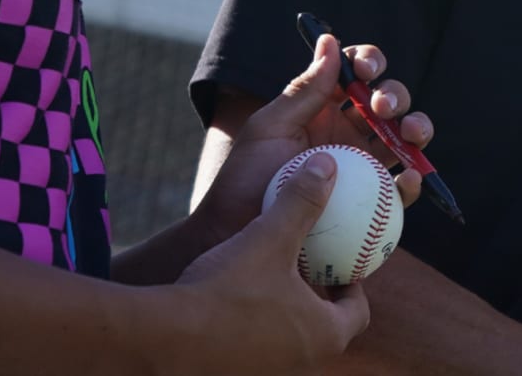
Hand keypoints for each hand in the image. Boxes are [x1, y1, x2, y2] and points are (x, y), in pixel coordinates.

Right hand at [171, 150, 370, 371]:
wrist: (163, 340)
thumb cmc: (226, 290)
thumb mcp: (270, 238)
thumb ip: (302, 203)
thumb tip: (326, 166)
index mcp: (325, 335)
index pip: (358, 313)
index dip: (353, 287)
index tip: (339, 267)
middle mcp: (303, 361)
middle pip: (326, 329)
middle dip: (319, 301)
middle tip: (307, 272)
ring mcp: (268, 372)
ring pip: (290, 341)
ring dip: (286, 316)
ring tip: (269, 283)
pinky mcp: (235, 375)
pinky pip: (257, 351)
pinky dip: (255, 330)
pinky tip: (232, 304)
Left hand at [195, 34, 436, 246]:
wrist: (235, 237)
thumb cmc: (244, 181)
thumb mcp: (269, 129)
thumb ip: (304, 89)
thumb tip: (330, 40)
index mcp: (323, 109)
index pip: (357, 74)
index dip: (370, 62)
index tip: (367, 69)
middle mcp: (346, 134)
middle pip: (387, 102)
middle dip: (395, 96)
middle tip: (381, 108)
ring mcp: (361, 167)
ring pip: (404, 139)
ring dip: (416, 128)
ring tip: (410, 133)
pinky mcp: (369, 203)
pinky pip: (399, 190)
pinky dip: (412, 181)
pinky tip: (407, 177)